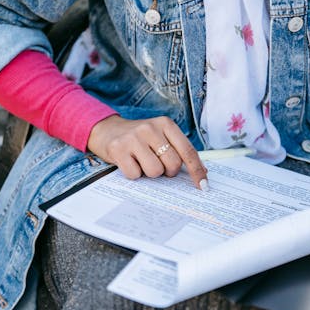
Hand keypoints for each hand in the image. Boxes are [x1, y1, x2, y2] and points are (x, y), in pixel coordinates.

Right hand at [87, 114, 207, 189]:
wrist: (107, 130)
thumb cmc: (139, 138)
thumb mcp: (160, 137)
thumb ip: (179, 151)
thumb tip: (202, 173)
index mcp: (165, 124)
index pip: (187, 151)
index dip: (197, 170)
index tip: (203, 185)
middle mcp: (150, 128)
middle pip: (172, 164)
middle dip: (168, 171)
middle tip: (158, 165)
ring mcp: (133, 138)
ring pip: (155, 171)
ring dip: (150, 173)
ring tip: (141, 162)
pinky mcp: (118, 149)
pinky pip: (135, 175)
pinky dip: (134, 174)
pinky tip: (129, 162)